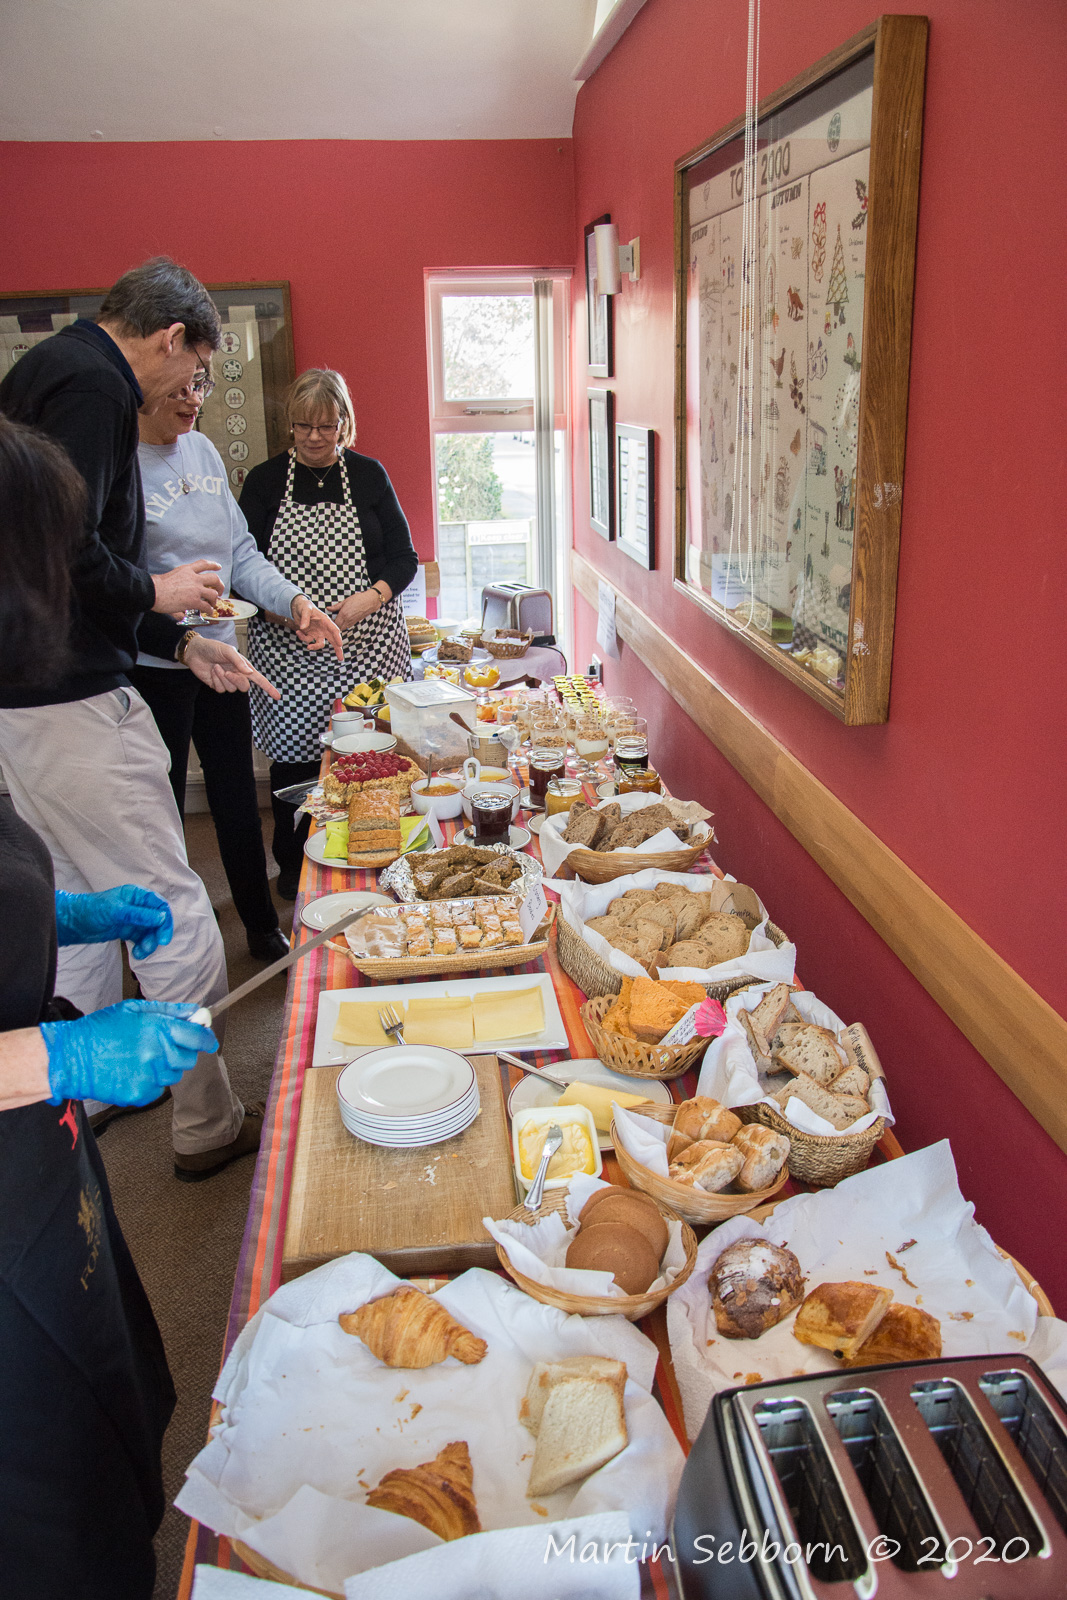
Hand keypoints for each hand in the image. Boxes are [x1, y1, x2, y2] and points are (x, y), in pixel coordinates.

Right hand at [40, 1000, 217, 1106]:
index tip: (208, 1041)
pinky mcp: (139, 1094)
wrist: (71, 1057)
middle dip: (182, 1053)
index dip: (206, 1039)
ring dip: (164, 1068)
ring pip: (173, 1075)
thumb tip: (194, 1011)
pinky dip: (150, 1082)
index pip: (197, 1036)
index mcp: (157, 1029)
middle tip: (163, 1047)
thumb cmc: (100, 1030)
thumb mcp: (133, 1010)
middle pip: (188, 1059)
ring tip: (140, 1059)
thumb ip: (168, 1010)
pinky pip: (157, 1089)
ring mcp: (148, 1075)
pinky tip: (131, 1071)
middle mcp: (156, 1053)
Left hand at [55, 886, 172, 958]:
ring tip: (142, 952)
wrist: (73, 923)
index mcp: (136, 895)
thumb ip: (139, 915)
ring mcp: (133, 919)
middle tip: (156, 945)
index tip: (163, 936)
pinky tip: (137, 954)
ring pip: (151, 932)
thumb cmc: (92, 910)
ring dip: (150, 943)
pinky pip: (142, 940)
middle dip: (158, 934)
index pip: (159, 905)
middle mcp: (137, 906)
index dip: (165, 920)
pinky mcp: (127, 931)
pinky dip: (142, 948)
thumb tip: (161, 918)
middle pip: (158, 920)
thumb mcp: (116, 912)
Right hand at [152, 560, 223, 615]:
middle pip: (214, 578)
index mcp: (187, 570)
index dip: (213, 565)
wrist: (153, 592)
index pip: (203, 564)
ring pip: (213, 593)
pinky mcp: (194, 601)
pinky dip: (209, 610)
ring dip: (215, 600)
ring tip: (213, 604)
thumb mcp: (172, 576)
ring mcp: (195, 589)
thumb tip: (181, 587)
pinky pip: (206, 606)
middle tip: (219, 590)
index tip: (219, 567)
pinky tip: (208, 612)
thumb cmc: (157, 586)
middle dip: (219, 585)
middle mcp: (193, 577)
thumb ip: (181, 580)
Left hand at [183, 635, 280, 698]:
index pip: (259, 679)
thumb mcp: (227, 650)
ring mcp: (227, 681)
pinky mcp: (217, 685)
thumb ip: (239, 661)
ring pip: (231, 689)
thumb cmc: (213, 647)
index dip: (268, 688)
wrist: (195, 651)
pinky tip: (211, 672)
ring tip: (216, 667)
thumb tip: (250, 672)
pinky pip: (221, 690)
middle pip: (244, 687)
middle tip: (227, 672)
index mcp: (243, 667)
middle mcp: (237, 675)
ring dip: (222, 678)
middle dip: (236, 680)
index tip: (277, 696)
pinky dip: (215, 681)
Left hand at [291, 596, 344, 660]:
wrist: (298, 608)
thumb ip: (305, 618)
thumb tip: (303, 628)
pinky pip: (308, 640)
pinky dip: (302, 638)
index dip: (337, 637)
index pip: (334, 630)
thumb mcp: (305, 609)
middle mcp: (324, 628)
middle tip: (341, 658)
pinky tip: (298, 632)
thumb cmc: (304, 606)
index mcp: (326, 621)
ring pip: (320, 644)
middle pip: (333, 640)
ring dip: (314, 647)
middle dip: (337, 649)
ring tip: (308, 647)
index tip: (340, 644)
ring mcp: (318, 633)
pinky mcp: (311, 635)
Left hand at [326, 590, 383, 630]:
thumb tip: (328, 608)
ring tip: (336, 621)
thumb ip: (336, 606)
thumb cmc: (358, 599)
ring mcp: (352, 622)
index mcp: (343, 614)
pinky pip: (347, 626)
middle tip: (331, 621)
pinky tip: (343, 620)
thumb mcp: (345, 601)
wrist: (369, 602)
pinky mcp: (355, 622)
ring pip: (343, 628)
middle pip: (338, 627)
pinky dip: (344, 625)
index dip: (330, 623)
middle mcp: (347, 620)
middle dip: (334, 626)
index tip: (327, 620)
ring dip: (339, 626)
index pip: (334, 623)